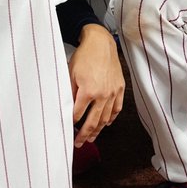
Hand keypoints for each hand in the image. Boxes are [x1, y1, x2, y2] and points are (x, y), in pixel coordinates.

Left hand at [68, 23, 124, 145]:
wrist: (101, 43)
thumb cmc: (84, 57)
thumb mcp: (70, 74)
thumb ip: (69, 93)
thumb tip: (66, 108)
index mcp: (88, 92)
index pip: (77, 116)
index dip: (71, 125)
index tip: (67, 132)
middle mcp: (102, 95)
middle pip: (92, 122)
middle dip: (84, 135)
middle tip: (79, 144)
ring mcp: (113, 93)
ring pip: (105, 118)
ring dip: (98, 130)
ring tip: (92, 138)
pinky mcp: (120, 88)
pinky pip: (117, 108)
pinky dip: (112, 118)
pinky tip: (106, 123)